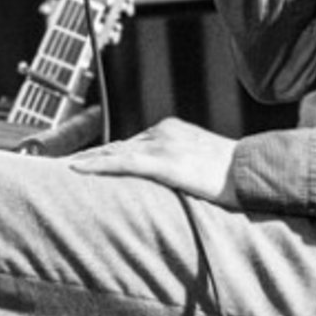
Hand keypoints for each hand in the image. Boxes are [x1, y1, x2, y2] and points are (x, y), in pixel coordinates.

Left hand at [63, 116, 238, 205]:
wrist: (253, 172)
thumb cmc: (232, 175)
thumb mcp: (199, 165)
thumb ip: (178, 168)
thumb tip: (166, 184)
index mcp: (170, 131)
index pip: (129, 143)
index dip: (104, 153)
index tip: (83, 161)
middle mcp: (162, 132)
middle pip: (116, 145)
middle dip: (90, 155)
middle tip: (62, 165)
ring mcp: (162, 145)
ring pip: (114, 152)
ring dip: (87, 160)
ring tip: (62, 169)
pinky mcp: (164, 161)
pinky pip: (123, 163)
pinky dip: (98, 165)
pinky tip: (78, 168)